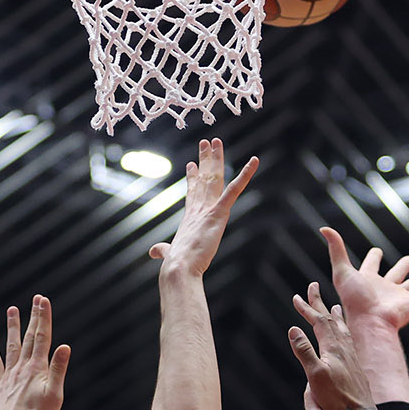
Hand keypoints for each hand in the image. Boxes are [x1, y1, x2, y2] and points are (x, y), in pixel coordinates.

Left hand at [0, 294, 70, 409]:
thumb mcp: (54, 395)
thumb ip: (58, 369)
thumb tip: (64, 346)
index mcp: (37, 369)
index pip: (43, 337)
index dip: (44, 317)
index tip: (44, 301)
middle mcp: (22, 367)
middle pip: (30, 337)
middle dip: (34, 317)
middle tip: (36, 298)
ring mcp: (9, 375)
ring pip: (12, 345)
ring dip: (13, 327)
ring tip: (12, 309)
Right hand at [149, 139, 258, 275]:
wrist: (179, 268)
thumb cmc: (175, 264)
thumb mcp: (169, 253)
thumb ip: (163, 250)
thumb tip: (154, 252)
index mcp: (189, 217)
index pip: (192, 192)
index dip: (192, 177)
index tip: (191, 163)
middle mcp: (198, 208)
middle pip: (203, 178)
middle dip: (205, 159)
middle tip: (207, 142)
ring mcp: (208, 208)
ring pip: (214, 178)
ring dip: (217, 158)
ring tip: (216, 141)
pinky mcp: (219, 213)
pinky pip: (234, 190)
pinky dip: (245, 175)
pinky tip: (254, 161)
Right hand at [287, 283, 374, 409]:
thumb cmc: (337, 399)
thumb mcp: (315, 375)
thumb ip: (305, 351)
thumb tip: (293, 329)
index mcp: (334, 347)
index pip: (319, 321)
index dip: (308, 308)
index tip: (296, 296)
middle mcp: (345, 348)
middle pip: (331, 319)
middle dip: (319, 304)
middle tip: (313, 287)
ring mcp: (352, 357)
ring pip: (342, 329)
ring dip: (334, 316)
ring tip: (334, 307)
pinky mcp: (355, 367)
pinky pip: (348, 341)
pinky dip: (343, 332)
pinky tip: (344, 339)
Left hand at [322, 227, 408, 330]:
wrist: (370, 322)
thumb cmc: (354, 300)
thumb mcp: (342, 271)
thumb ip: (336, 249)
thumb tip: (324, 227)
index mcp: (367, 280)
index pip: (371, 266)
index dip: (373, 258)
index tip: (377, 251)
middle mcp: (385, 289)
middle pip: (396, 275)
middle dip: (404, 267)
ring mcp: (400, 297)